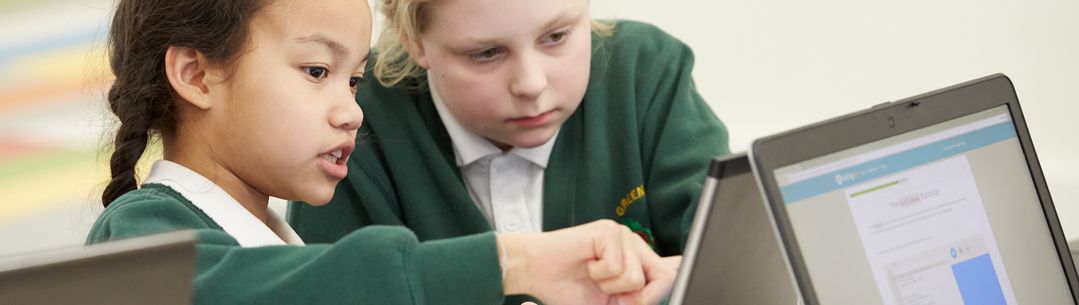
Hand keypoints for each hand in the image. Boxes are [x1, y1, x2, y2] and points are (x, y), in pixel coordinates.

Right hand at [499, 220, 675, 304]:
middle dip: (638, 298)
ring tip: (593, 276)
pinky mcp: (609, 232)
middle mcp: (635, 246)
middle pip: (665, 278)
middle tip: (610, 294)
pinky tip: (587, 265)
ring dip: (610, 287)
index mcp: (638, 261)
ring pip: (636, 277)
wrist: (536, 272)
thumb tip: (667, 284)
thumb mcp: (610, 303)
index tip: (669, 283)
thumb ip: (637, 301)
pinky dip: (599, 275)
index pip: (672, 272)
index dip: (677, 282)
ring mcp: (623, 236)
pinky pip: (616, 267)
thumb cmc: (569, 288)